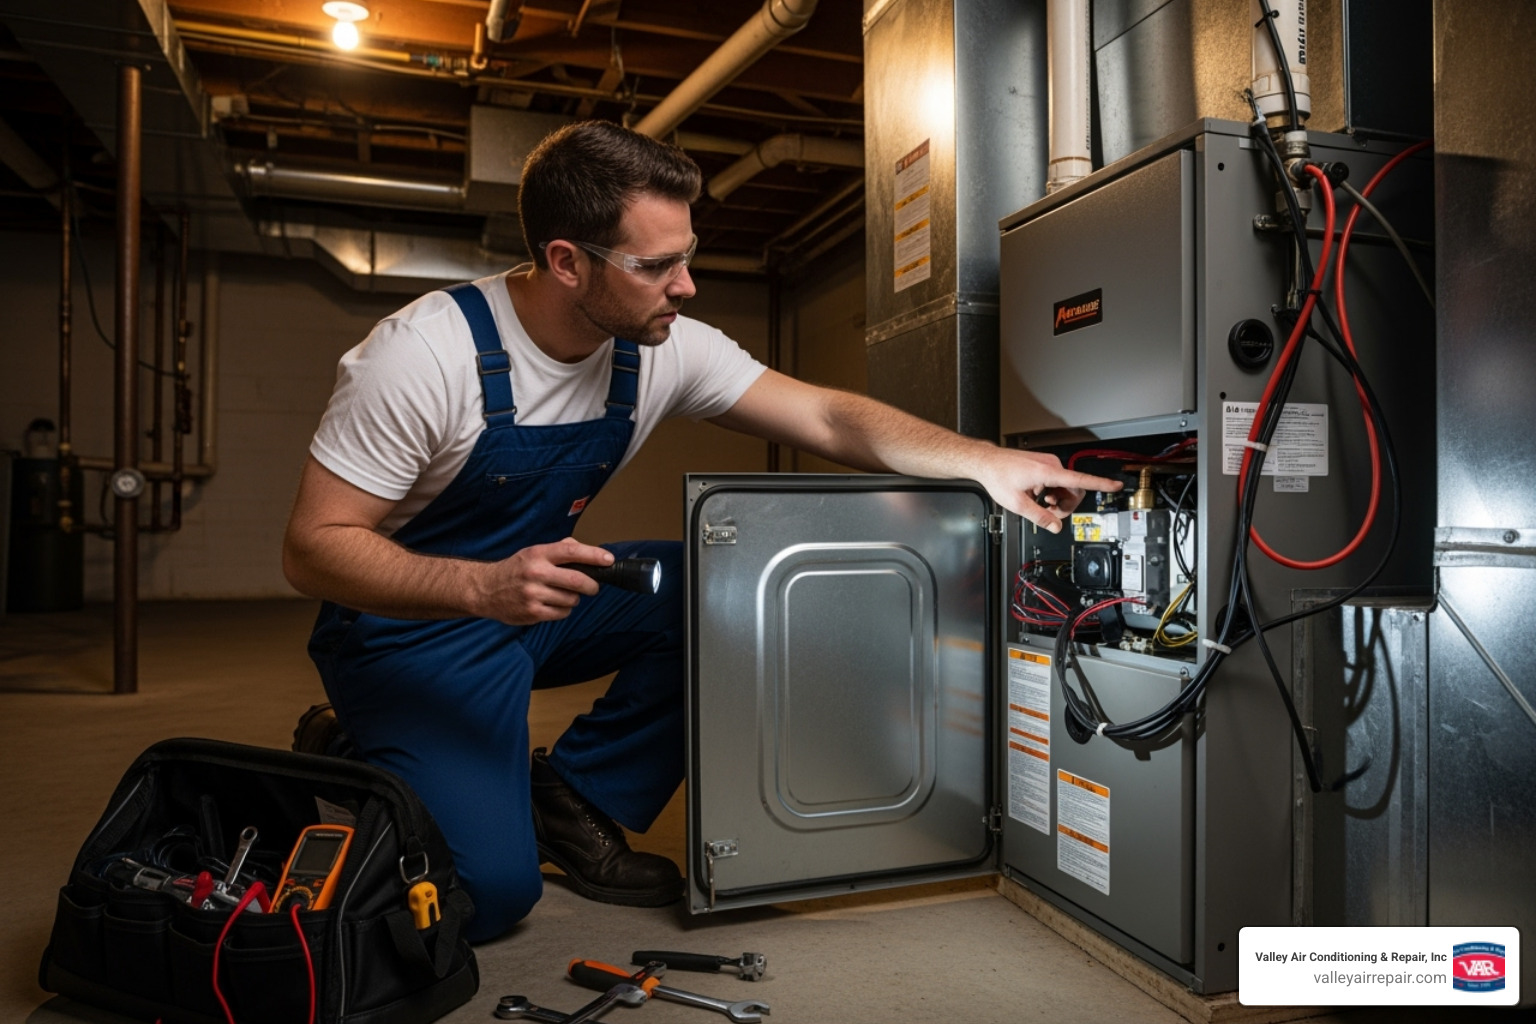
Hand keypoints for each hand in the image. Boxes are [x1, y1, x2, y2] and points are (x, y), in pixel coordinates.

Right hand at [475, 538, 612, 624]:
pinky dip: (564, 610)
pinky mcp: (532, 613)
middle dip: (592, 585)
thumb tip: (586, 551)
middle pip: (577, 580)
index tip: (608, 560)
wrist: (485, 590)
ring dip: (574, 598)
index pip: (572, 552)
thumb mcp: (533, 552)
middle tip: (593, 586)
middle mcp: (536, 573)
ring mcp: (534, 595)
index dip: (594, 555)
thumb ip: (559, 549)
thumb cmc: (515, 569)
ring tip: (563, 594)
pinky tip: (554, 604)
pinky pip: (562, 613)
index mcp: (538, 554)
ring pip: (572, 600)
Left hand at [977, 449, 1123, 533]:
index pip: (1081, 480)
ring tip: (1040, 505)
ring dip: (1058, 499)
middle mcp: (1052, 465)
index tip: (1116, 485)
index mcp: (1048, 472)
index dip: (1101, 484)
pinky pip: (1058, 481)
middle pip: (1075, 489)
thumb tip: (1055, 527)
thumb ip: (1039, 517)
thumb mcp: (1017, 504)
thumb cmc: (999, 476)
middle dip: (1066, 505)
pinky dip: (1052, 492)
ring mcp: (1049, 463)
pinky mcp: (1045, 465)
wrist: (987, 462)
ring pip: (1066, 486)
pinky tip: (1038, 496)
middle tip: (1051, 515)